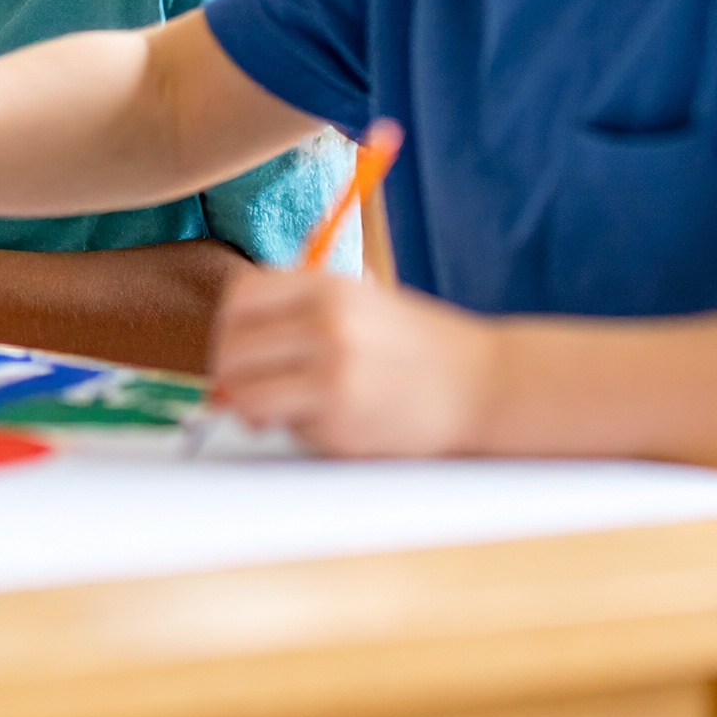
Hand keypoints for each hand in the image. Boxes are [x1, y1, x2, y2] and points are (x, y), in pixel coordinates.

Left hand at [210, 266, 499, 455]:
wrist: (487, 385)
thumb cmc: (417, 345)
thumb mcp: (359, 301)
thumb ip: (298, 311)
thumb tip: (229, 339)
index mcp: (328, 287)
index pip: (240, 297)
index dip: (232, 325)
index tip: (243, 342)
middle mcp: (327, 325)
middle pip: (231, 348)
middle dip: (232, 371)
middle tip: (251, 384)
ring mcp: (334, 376)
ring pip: (245, 394)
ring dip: (251, 405)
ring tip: (279, 408)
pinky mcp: (343, 424)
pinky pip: (285, 427)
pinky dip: (291, 429)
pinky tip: (324, 421)